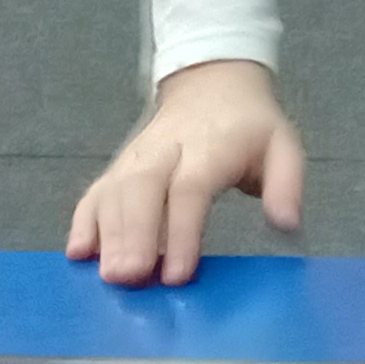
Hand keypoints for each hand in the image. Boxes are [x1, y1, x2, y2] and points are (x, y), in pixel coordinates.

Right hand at [66, 58, 305, 287]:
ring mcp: (137, 157)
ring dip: (106, 234)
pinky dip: (84, 220)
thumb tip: (287, 224)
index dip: (180, 232)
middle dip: (132, 236)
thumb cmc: (250, 126)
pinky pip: (96, 191)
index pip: (189, 190)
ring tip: (106, 276)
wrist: (213, 85)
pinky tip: (77, 252)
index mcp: (209, 148)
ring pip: (114, 192)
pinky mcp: (120, 165)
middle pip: (140, 190)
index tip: (176, 274)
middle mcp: (165, 150)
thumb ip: (286, 185)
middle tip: (127, 278)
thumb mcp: (283, 146)